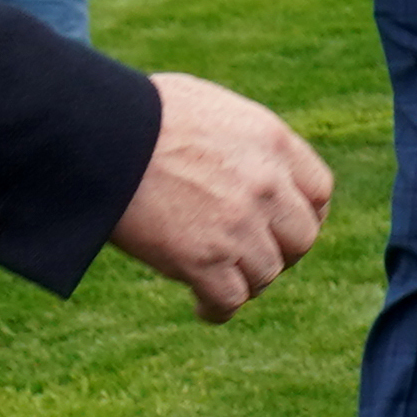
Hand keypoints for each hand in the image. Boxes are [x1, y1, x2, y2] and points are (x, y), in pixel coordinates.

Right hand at [109, 71, 334, 317]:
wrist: (98, 134)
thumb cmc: (138, 113)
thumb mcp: (210, 108)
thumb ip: (239, 140)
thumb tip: (237, 159)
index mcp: (272, 142)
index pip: (318, 192)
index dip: (304, 214)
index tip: (283, 226)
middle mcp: (267, 185)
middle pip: (302, 238)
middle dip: (282, 252)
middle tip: (253, 257)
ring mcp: (238, 224)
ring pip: (267, 273)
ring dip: (246, 281)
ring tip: (221, 281)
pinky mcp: (202, 259)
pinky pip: (229, 299)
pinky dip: (218, 309)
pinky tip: (203, 306)